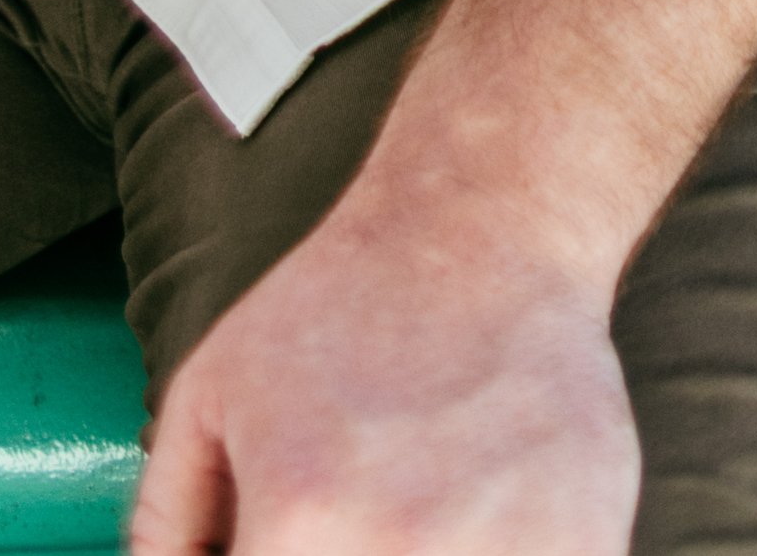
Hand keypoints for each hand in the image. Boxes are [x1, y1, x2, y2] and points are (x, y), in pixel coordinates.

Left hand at [133, 189, 637, 555]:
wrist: (477, 232)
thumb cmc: (336, 309)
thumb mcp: (209, 395)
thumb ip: (169, 523)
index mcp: (299, 520)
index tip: (283, 552)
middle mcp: (400, 547)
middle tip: (349, 527)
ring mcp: (503, 554)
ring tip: (410, 520)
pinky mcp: (586, 550)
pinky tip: (471, 522)